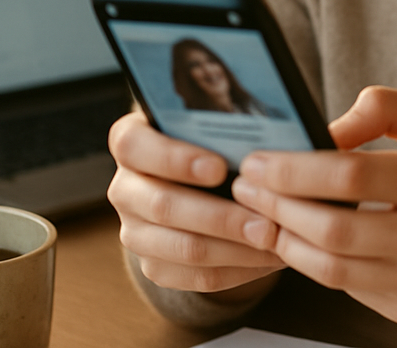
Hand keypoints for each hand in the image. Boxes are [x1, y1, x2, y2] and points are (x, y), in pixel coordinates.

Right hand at [107, 111, 284, 295]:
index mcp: (130, 141)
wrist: (200, 173)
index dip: (174, 158)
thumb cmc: (211, 135)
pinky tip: (267, 256)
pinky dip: (236, 268)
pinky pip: (195, 276)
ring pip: (182, 247)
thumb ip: (224, 124)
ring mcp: (135, 231)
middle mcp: (124, 188)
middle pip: (162, 206)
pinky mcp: (155, 264)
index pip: (134, 146)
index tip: (220, 168)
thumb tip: (261, 141)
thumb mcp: (211, 120)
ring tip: (272, 240)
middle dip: (219, 216)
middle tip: (264, 221)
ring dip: (233, 248)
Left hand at [231, 87, 396, 345]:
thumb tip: (322, 131)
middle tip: (246, 185)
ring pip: (334, 268)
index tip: (258, 160)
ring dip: (286, 240)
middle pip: (335, 228)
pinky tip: (298, 236)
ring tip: (261, 213)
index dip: (296, 169)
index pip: (353, 175)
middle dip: (278, 207)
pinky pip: (350, 289)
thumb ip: (381, 106)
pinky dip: (316, 263)